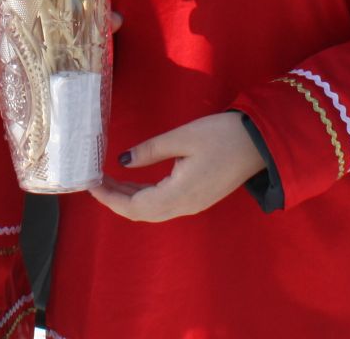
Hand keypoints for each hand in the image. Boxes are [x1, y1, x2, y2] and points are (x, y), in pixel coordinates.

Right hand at [0, 0, 120, 113]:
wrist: (84, 67)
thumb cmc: (78, 38)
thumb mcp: (88, 29)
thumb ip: (100, 21)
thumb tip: (115, 20)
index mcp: (26, 16)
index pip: (0, 3)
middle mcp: (13, 38)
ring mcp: (12, 63)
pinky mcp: (16, 86)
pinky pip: (1, 92)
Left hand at [89, 112, 265, 223]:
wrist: (259, 143)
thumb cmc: (222, 136)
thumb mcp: (182, 137)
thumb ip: (150, 151)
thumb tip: (122, 162)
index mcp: (179, 194)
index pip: (135, 206)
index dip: (110, 197)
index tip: (90, 185)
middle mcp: (184, 206)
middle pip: (141, 213)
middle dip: (115, 199)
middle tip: (94, 182)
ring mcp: (192, 204)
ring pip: (152, 209)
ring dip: (128, 197)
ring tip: (107, 180)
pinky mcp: (197, 197)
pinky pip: (163, 203)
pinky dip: (143, 195)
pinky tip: (133, 181)